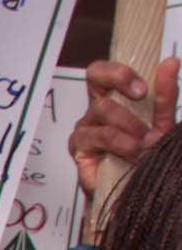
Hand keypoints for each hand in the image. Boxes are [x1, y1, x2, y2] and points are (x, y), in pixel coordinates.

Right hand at [70, 57, 179, 197]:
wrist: (134, 188)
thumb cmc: (143, 154)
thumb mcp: (161, 121)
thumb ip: (165, 94)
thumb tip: (170, 62)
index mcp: (109, 99)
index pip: (100, 72)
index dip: (117, 72)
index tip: (142, 88)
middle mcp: (93, 113)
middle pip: (96, 84)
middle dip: (124, 90)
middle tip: (142, 103)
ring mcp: (83, 132)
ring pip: (102, 110)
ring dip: (129, 126)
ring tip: (143, 143)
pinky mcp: (79, 152)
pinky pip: (98, 138)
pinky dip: (120, 144)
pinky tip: (132, 153)